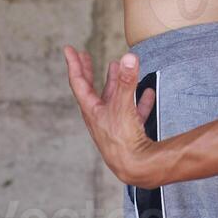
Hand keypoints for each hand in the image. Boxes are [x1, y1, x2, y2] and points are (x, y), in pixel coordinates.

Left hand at [63, 47, 159, 185]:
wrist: (135, 168)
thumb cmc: (123, 141)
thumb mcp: (123, 107)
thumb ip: (127, 81)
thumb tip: (129, 56)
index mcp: (92, 111)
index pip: (79, 82)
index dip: (74, 64)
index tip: (69, 49)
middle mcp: (100, 117)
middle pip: (91, 89)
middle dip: (89, 71)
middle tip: (84, 55)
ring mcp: (113, 125)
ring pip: (113, 99)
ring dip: (115, 82)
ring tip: (117, 68)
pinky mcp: (128, 133)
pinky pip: (133, 112)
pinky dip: (140, 100)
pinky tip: (148, 92)